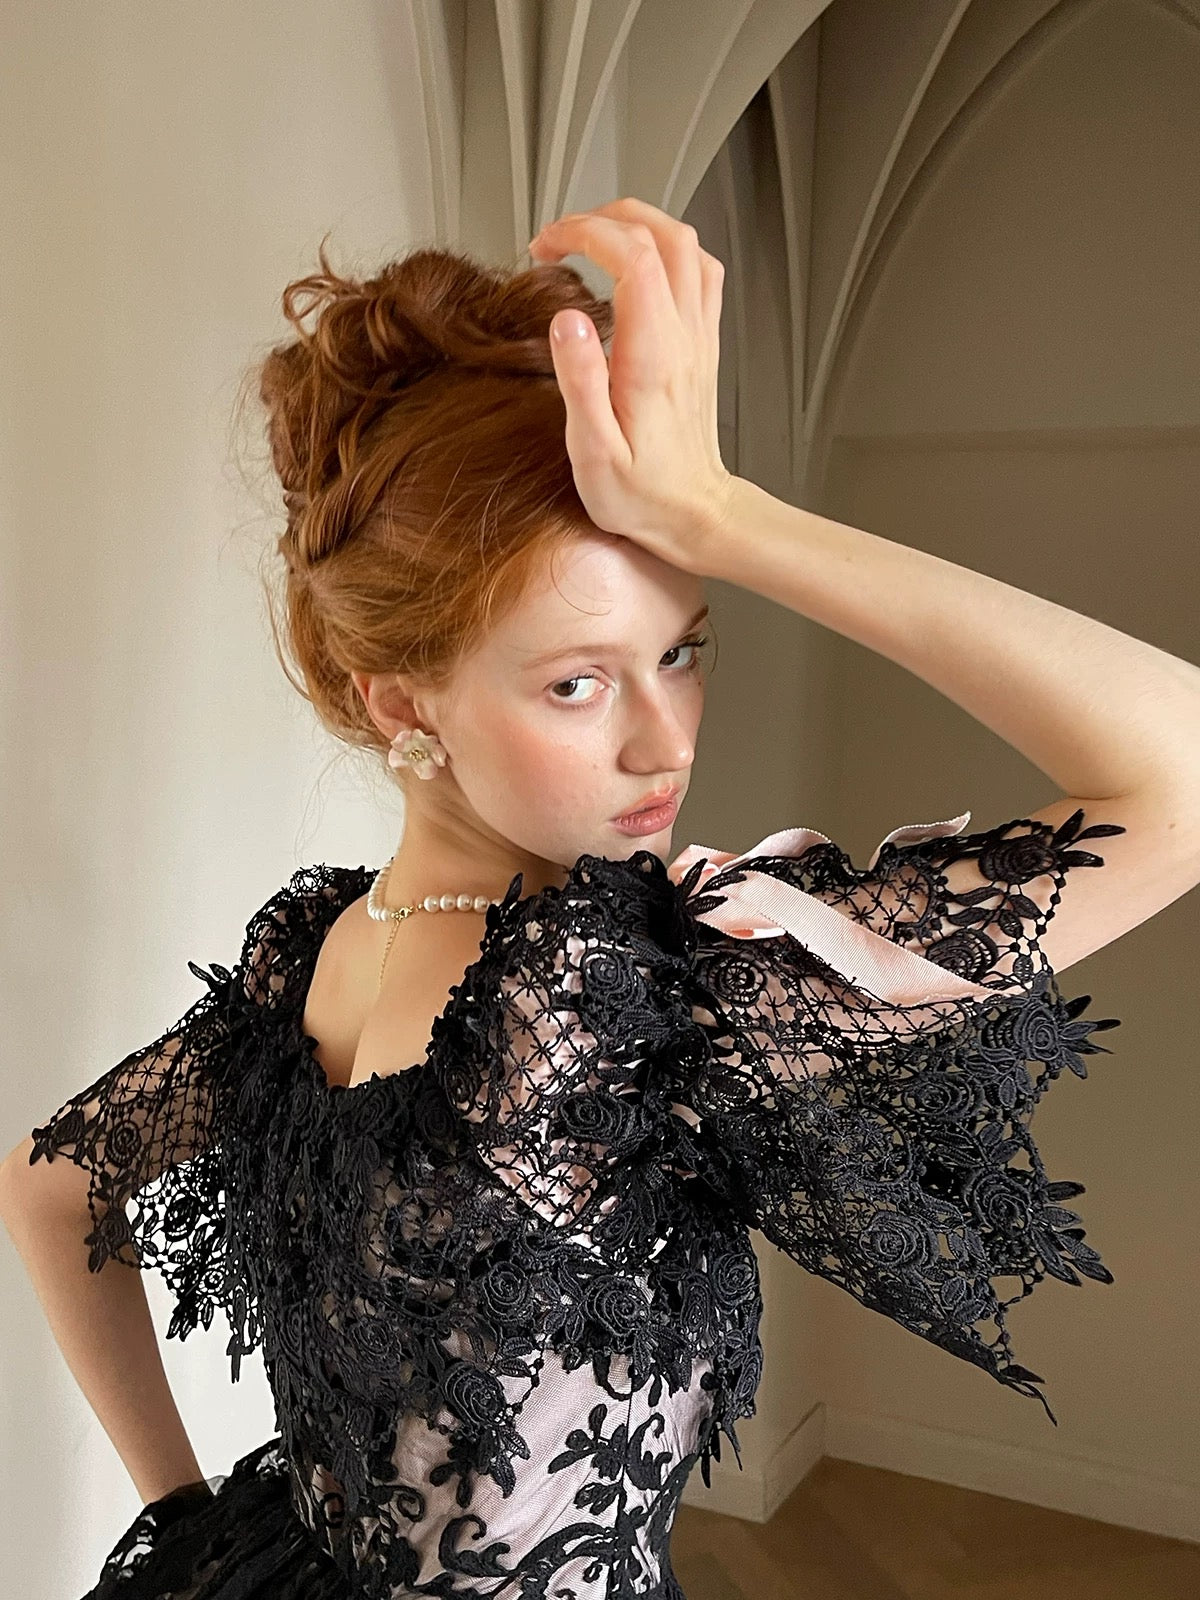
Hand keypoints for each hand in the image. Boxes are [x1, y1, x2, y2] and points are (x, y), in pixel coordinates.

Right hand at [527, 196, 736, 576]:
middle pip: (661, 233)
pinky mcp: (703, 345)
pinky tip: (638, 268)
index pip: (629, 255)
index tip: (545, 249)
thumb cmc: (643, 494)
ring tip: (593, 239)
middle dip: (604, 219)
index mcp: (652, 354)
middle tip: (561, 240)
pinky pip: (699, 272)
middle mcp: (683, 336)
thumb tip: (566, 319)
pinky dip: (667, 251)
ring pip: (686, 244)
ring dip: (638, 226)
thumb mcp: (594, 451)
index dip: (582, 233)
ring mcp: (699, 336)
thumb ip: (579, 381)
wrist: (695, 515)